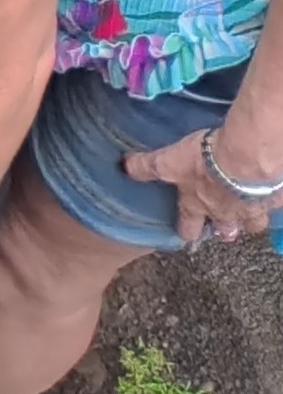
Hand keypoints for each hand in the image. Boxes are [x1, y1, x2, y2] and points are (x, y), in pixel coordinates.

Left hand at [123, 116, 276, 243]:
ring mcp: (251, 208)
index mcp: (197, 204)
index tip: (186, 233)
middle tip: (223, 226)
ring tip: (249, 209)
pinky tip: (271, 189)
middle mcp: (224, 212)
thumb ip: (149, 166)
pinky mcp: (272, 198)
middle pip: (224, 230)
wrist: (245, 160)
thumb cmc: (204, 161)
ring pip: (252, 223)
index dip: (187, 229)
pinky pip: (274, 202)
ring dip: (249, 219)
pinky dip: (272, 197)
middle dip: (223, 230)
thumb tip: (124, 166)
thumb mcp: (170, 160)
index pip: (188, 225)